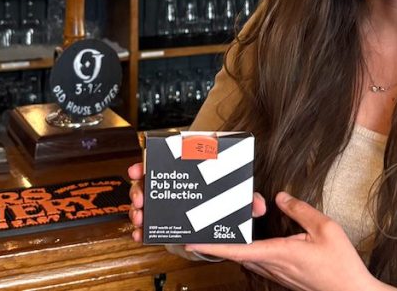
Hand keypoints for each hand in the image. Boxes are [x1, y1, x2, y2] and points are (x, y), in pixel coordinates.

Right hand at [126, 162, 267, 242]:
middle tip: (141, 199)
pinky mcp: (164, 222)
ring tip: (140, 218)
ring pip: (144, 203)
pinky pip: (149, 224)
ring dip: (137, 210)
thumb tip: (258, 205)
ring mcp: (165, 204)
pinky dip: (142, 230)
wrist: (221, 225)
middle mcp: (172, 186)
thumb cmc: (226, 202)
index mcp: (187, 172)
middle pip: (147, 182)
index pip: (163, 162)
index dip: (147, 164)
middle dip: (139, 189)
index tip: (139, 169)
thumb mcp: (237, 199)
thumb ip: (249, 199)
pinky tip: (140, 234)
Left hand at [185, 192, 384, 290]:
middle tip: (208, 225)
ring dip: (236, 246)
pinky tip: (254, 240)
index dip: (213, 246)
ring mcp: (278, 274)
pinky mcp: (284, 278)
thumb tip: (280, 198)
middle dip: (223, 240)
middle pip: (238, 253)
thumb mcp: (325, 227)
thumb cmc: (341, 265)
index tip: (192, 242)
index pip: (238, 250)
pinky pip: (260, 262)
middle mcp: (274, 266)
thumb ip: (300, 210)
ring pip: (248, 258)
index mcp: (280, 253)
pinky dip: (250, 251)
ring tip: (228, 229)